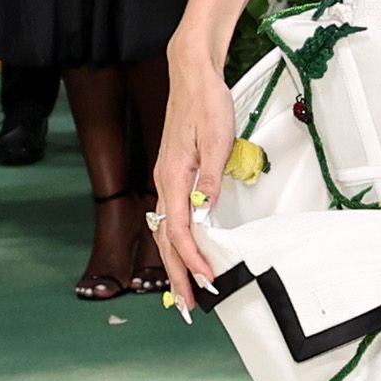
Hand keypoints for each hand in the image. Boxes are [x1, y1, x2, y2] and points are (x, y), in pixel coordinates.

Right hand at [147, 35, 238, 307]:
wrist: (192, 75)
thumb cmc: (207, 103)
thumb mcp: (217, 138)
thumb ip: (210, 178)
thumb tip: (205, 212)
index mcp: (173, 177)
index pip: (179, 230)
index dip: (192, 260)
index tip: (208, 280)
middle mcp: (163, 182)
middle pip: (166, 239)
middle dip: (176, 274)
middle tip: (190, 305)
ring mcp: (165, 179)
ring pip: (165, 231)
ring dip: (175, 263)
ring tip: (186, 289)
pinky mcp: (172, 175)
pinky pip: (170, 218)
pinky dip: (175, 242)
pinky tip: (185, 253)